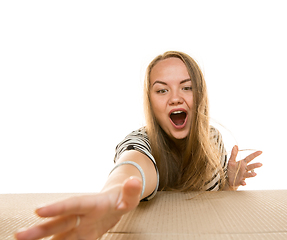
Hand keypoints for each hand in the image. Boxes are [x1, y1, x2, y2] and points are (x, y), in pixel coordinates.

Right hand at [14, 177, 141, 239]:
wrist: (116, 203)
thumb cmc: (123, 198)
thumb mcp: (131, 195)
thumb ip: (132, 191)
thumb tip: (135, 181)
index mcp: (93, 204)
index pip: (74, 204)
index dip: (58, 208)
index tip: (38, 211)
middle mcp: (81, 215)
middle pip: (59, 222)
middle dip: (40, 229)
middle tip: (19, 235)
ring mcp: (79, 226)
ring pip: (57, 233)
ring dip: (40, 239)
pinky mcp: (80, 236)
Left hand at [227, 145, 262, 188]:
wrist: (229, 179)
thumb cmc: (231, 170)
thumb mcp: (231, 161)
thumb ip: (234, 154)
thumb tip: (235, 145)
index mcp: (243, 163)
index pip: (249, 158)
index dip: (255, 154)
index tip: (261, 151)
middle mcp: (244, 169)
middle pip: (251, 166)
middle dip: (255, 165)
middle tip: (260, 164)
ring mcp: (243, 175)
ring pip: (248, 174)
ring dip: (251, 174)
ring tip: (255, 174)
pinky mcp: (240, 181)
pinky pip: (242, 182)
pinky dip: (243, 183)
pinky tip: (244, 183)